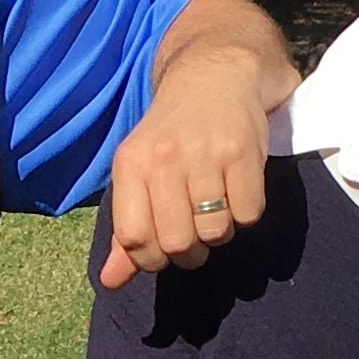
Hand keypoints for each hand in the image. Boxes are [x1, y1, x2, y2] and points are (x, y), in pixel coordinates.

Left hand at [99, 45, 275, 285]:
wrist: (214, 75)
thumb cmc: (172, 137)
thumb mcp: (140, 175)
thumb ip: (127, 232)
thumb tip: (111, 283)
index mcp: (131, 164)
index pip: (133, 238)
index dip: (150, 259)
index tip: (162, 250)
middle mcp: (164, 158)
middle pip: (176, 244)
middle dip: (190, 253)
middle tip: (195, 235)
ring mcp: (205, 153)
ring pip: (215, 232)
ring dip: (220, 234)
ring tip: (217, 209)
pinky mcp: (244, 151)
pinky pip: (248, 214)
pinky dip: (246, 215)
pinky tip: (238, 192)